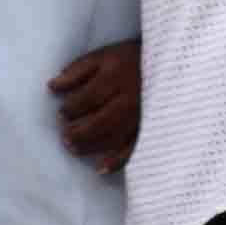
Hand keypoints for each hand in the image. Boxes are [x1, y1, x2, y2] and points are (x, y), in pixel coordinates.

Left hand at [48, 40, 141, 172]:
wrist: (174, 63)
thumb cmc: (133, 58)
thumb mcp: (104, 55)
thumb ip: (78, 70)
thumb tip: (52, 86)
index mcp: (115, 76)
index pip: (87, 98)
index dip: (70, 109)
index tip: (62, 114)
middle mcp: (129, 98)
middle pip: (99, 122)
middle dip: (78, 133)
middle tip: (64, 138)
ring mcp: (142, 115)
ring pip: (113, 137)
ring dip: (91, 147)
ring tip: (75, 150)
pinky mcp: (152, 127)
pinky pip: (134, 148)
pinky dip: (117, 161)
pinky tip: (101, 169)